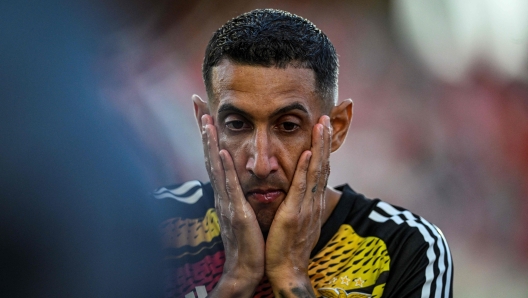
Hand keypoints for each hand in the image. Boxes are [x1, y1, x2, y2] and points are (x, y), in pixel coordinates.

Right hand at [200, 114, 264, 296]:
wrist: (247, 266)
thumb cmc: (248, 239)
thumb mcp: (242, 210)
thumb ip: (238, 192)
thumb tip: (238, 178)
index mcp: (226, 190)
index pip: (215, 155)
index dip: (208, 133)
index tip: (204, 110)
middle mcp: (222, 192)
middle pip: (210, 154)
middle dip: (203, 128)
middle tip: (197, 103)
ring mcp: (227, 201)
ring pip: (216, 167)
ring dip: (210, 143)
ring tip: (206, 120)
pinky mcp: (236, 212)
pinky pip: (230, 186)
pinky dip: (224, 168)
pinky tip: (222, 151)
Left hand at [265, 115, 331, 296]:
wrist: (287, 270)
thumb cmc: (289, 247)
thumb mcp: (299, 222)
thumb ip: (300, 205)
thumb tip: (299, 193)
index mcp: (312, 202)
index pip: (320, 170)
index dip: (323, 148)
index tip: (323, 129)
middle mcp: (313, 202)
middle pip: (322, 165)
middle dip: (325, 141)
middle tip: (327, 117)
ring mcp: (306, 207)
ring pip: (315, 171)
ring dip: (319, 147)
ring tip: (321, 124)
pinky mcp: (295, 214)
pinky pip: (301, 188)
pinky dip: (306, 169)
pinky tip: (307, 153)